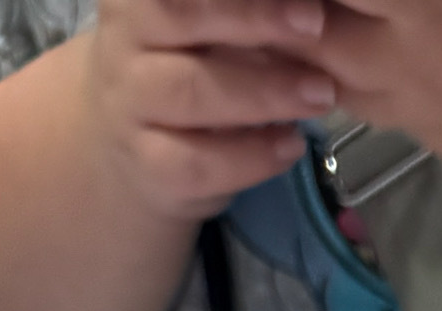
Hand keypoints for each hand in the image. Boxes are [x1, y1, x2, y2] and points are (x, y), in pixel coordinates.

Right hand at [75, 0, 343, 218]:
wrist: (135, 147)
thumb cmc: (188, 68)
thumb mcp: (209, 28)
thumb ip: (245, 15)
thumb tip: (306, 4)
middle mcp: (121, 39)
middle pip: (179, 15)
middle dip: (254, 17)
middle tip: (315, 25)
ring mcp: (127, 103)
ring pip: (190, 90)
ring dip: (264, 92)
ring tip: (320, 95)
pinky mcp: (145, 164)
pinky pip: (197, 161)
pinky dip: (253, 155)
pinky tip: (292, 145)